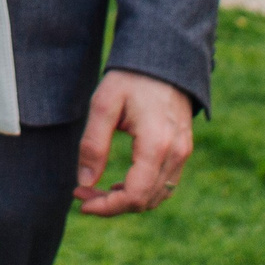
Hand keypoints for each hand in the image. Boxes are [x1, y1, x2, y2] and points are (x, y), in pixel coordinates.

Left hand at [73, 70, 193, 216]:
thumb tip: (85, 182)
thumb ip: (94, 145)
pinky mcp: (183, 149)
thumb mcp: (103, 105)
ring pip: (156, 196)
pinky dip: (143, 191)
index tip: (80, 200)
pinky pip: (165, 184)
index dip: (106, 206)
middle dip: (111, 204)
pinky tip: (121, 182)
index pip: (134, 195)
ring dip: (127, 200)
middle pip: (144, 201)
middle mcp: (176, 153)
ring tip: (98, 188)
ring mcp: (183, 152)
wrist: (163, 58)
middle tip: (82, 192)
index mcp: (156, 144)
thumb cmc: (130, 78)